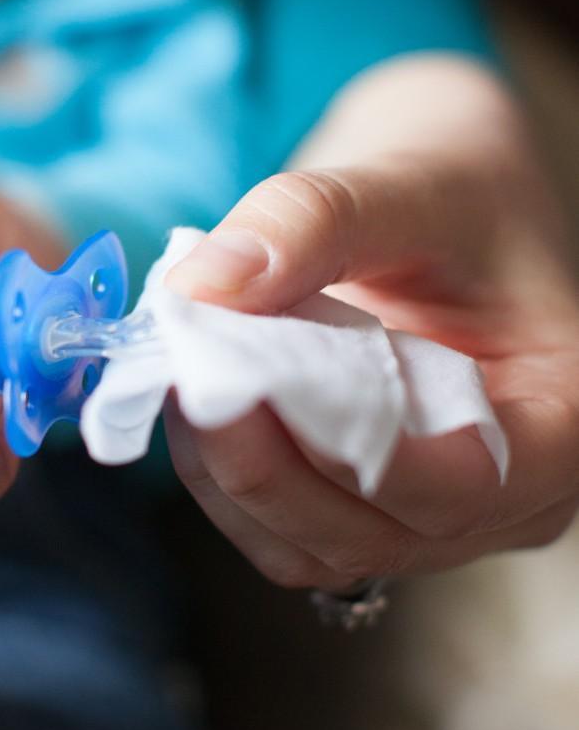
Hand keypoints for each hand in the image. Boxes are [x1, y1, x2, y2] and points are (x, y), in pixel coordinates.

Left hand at [164, 56, 578, 590]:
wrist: (443, 211)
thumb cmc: (460, 194)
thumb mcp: (409, 184)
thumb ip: (314, 221)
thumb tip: (204, 286)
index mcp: (560, 421)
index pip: (456, 484)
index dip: (337, 450)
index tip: (241, 380)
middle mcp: (501, 494)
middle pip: (366, 532)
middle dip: (258, 463)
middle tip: (187, 372)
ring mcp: (425, 513)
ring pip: (308, 545)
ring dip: (229, 473)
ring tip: (187, 378)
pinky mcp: (361, 504)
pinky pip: (280, 528)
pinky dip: (226, 476)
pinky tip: (201, 404)